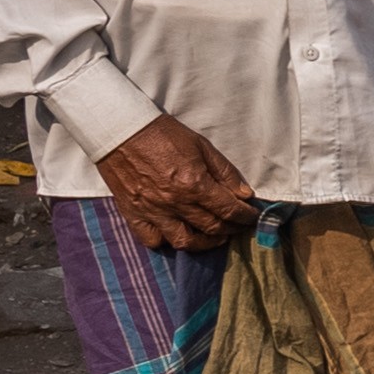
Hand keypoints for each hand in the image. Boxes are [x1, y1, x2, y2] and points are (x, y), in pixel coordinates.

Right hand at [98, 116, 255, 252]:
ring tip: (214, 236)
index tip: (252, 217)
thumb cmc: (163, 134)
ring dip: (204, 243)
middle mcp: (174, 203)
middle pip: (212, 227)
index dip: (245, 217)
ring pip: (184, 242)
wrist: (121, 130)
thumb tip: (244, 195)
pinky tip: (177, 234)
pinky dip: (166, 242)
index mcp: (194, 184)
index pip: (228, 210)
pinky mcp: (133, 214)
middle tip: (238, 225)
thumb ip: (225, 173)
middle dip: (231, 228)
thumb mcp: (202, 146)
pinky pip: (152, 240)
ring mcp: (152, 212)